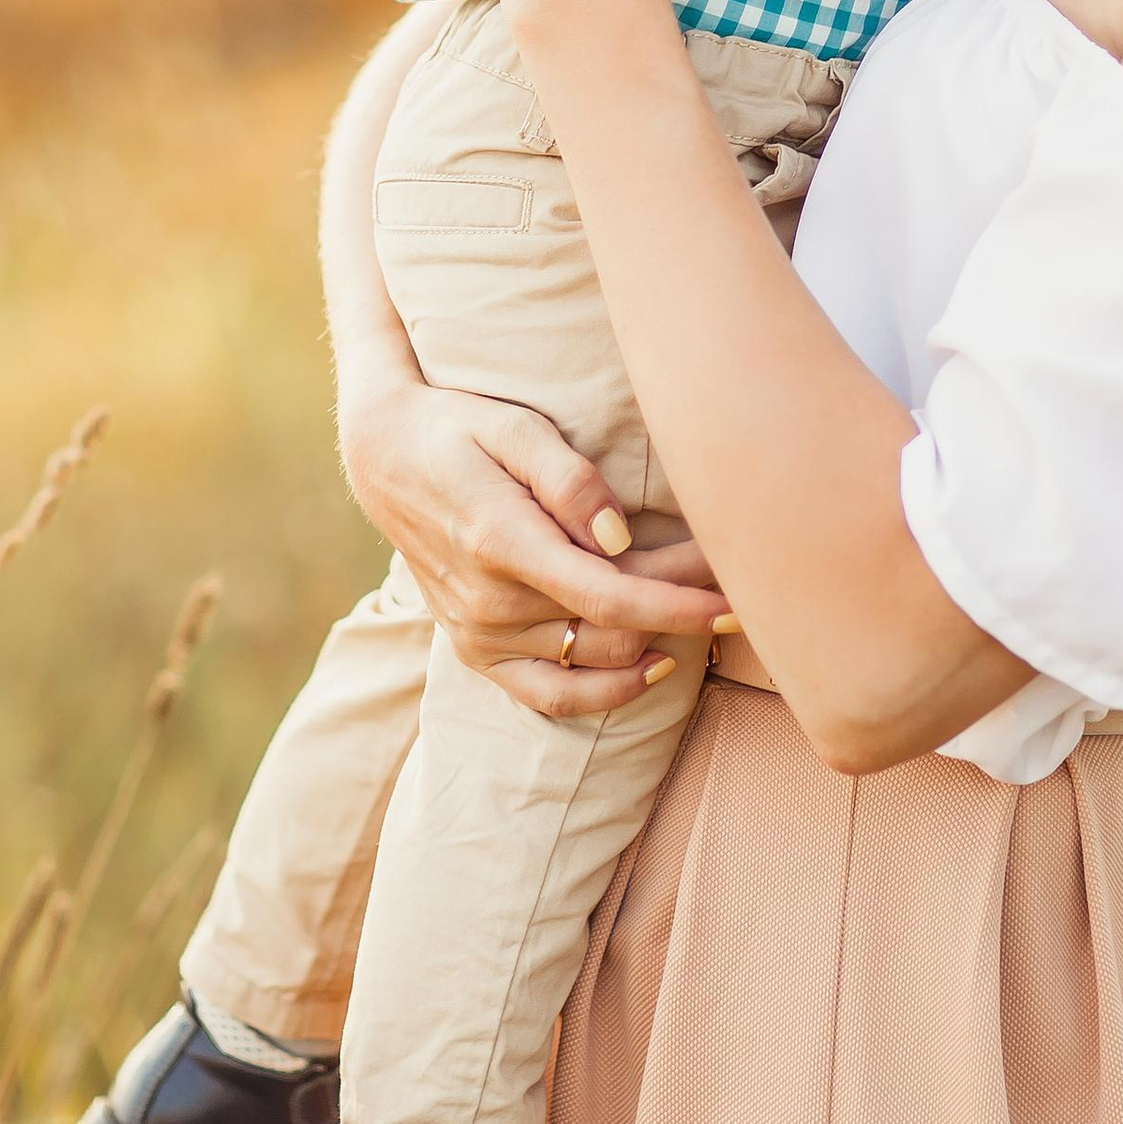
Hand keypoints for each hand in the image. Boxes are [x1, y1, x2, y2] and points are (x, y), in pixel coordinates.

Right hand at [338, 357, 733, 719]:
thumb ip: (568, 480)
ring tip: (706, 601)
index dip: (680, 605)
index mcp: (501, 544)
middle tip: (737, 570)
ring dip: (658, 637)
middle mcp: (489, 603)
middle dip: (683, 604)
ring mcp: (480, 634)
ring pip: (594, 660)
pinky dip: (606, 692)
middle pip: (614, 626)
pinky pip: (549, 696)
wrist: (385, 458)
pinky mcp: (476, 651)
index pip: (610, 597)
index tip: (737, 598)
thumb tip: (621, 535)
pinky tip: (655, 665)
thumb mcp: (513, 427)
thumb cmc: (459, 429)